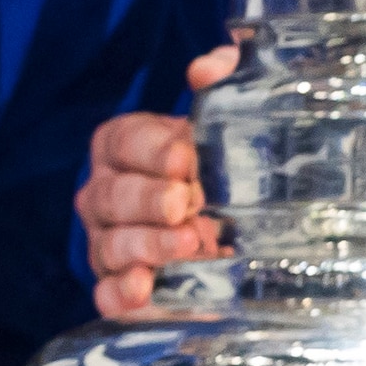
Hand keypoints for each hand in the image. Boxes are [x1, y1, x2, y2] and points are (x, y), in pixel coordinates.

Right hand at [81, 44, 233, 316]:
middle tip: (185, 202)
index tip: (185, 157)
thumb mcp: (241, 114)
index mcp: (126, 148)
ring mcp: (111, 244)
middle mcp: (108, 195)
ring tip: (190, 241)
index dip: (148, 149)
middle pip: (111, 195)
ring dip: (146, 244)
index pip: (120, 142)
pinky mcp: (125, 289)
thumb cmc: (236, 164)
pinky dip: (120, 294)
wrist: (258, 230)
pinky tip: (143, 291)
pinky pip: (107, 294)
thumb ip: (227, 78)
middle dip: (147, 199)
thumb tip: (206, 70)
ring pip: (109, 245)